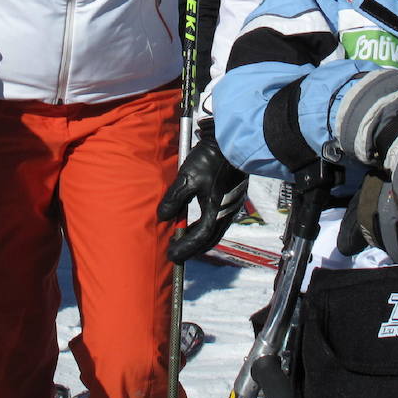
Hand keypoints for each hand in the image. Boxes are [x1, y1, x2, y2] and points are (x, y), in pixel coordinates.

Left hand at [157, 120, 248, 262]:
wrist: (233, 141)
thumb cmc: (210, 160)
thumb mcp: (187, 178)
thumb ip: (174, 199)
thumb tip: (163, 217)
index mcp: (216, 211)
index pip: (199, 238)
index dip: (185, 248)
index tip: (172, 256)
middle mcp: (227, 212)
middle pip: (210, 238)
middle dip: (193, 248)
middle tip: (177, 252)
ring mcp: (233, 204)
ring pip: (216, 229)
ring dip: (200, 237)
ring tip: (185, 239)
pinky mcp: (234, 196)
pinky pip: (220, 219)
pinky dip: (207, 226)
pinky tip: (200, 220)